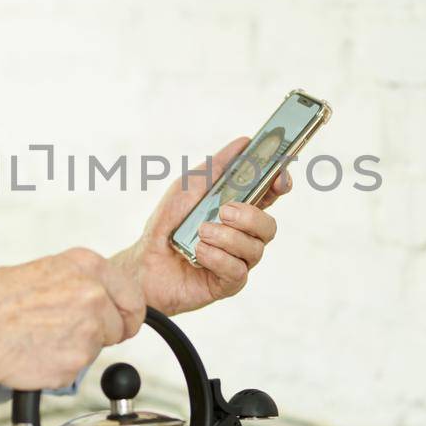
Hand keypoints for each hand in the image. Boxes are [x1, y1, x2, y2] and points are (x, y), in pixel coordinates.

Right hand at [0, 247, 144, 389]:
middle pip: (119, 326)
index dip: (128, 314)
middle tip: (69, 334)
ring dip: (76, 349)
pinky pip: (77, 369)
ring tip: (41, 339)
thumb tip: (98, 298)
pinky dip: (60, 366)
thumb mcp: (44, 270)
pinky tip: (36, 352)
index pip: (132, 296)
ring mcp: (87, 329)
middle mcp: (93, 295)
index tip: (124, 323)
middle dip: (101, 334)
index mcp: (88, 266)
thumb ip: (79, 282)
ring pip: (97, 348)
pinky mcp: (75, 361)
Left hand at [112, 136, 288, 316]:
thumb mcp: (187, 187)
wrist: (145, 263)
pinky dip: (217, 257)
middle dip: (250, 216)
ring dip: (226, 237)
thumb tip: (244, 142)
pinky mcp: (229, 282)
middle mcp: (243, 235)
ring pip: (256, 248)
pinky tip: (198, 254)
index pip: (271, 195)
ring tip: (201, 233)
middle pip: (269, 225)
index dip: (280, 184)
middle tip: (224, 211)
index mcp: (238, 209)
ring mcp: (238, 260)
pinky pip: (238, 270)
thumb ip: (216, 167)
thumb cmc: (167, 224)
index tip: (279, 176)